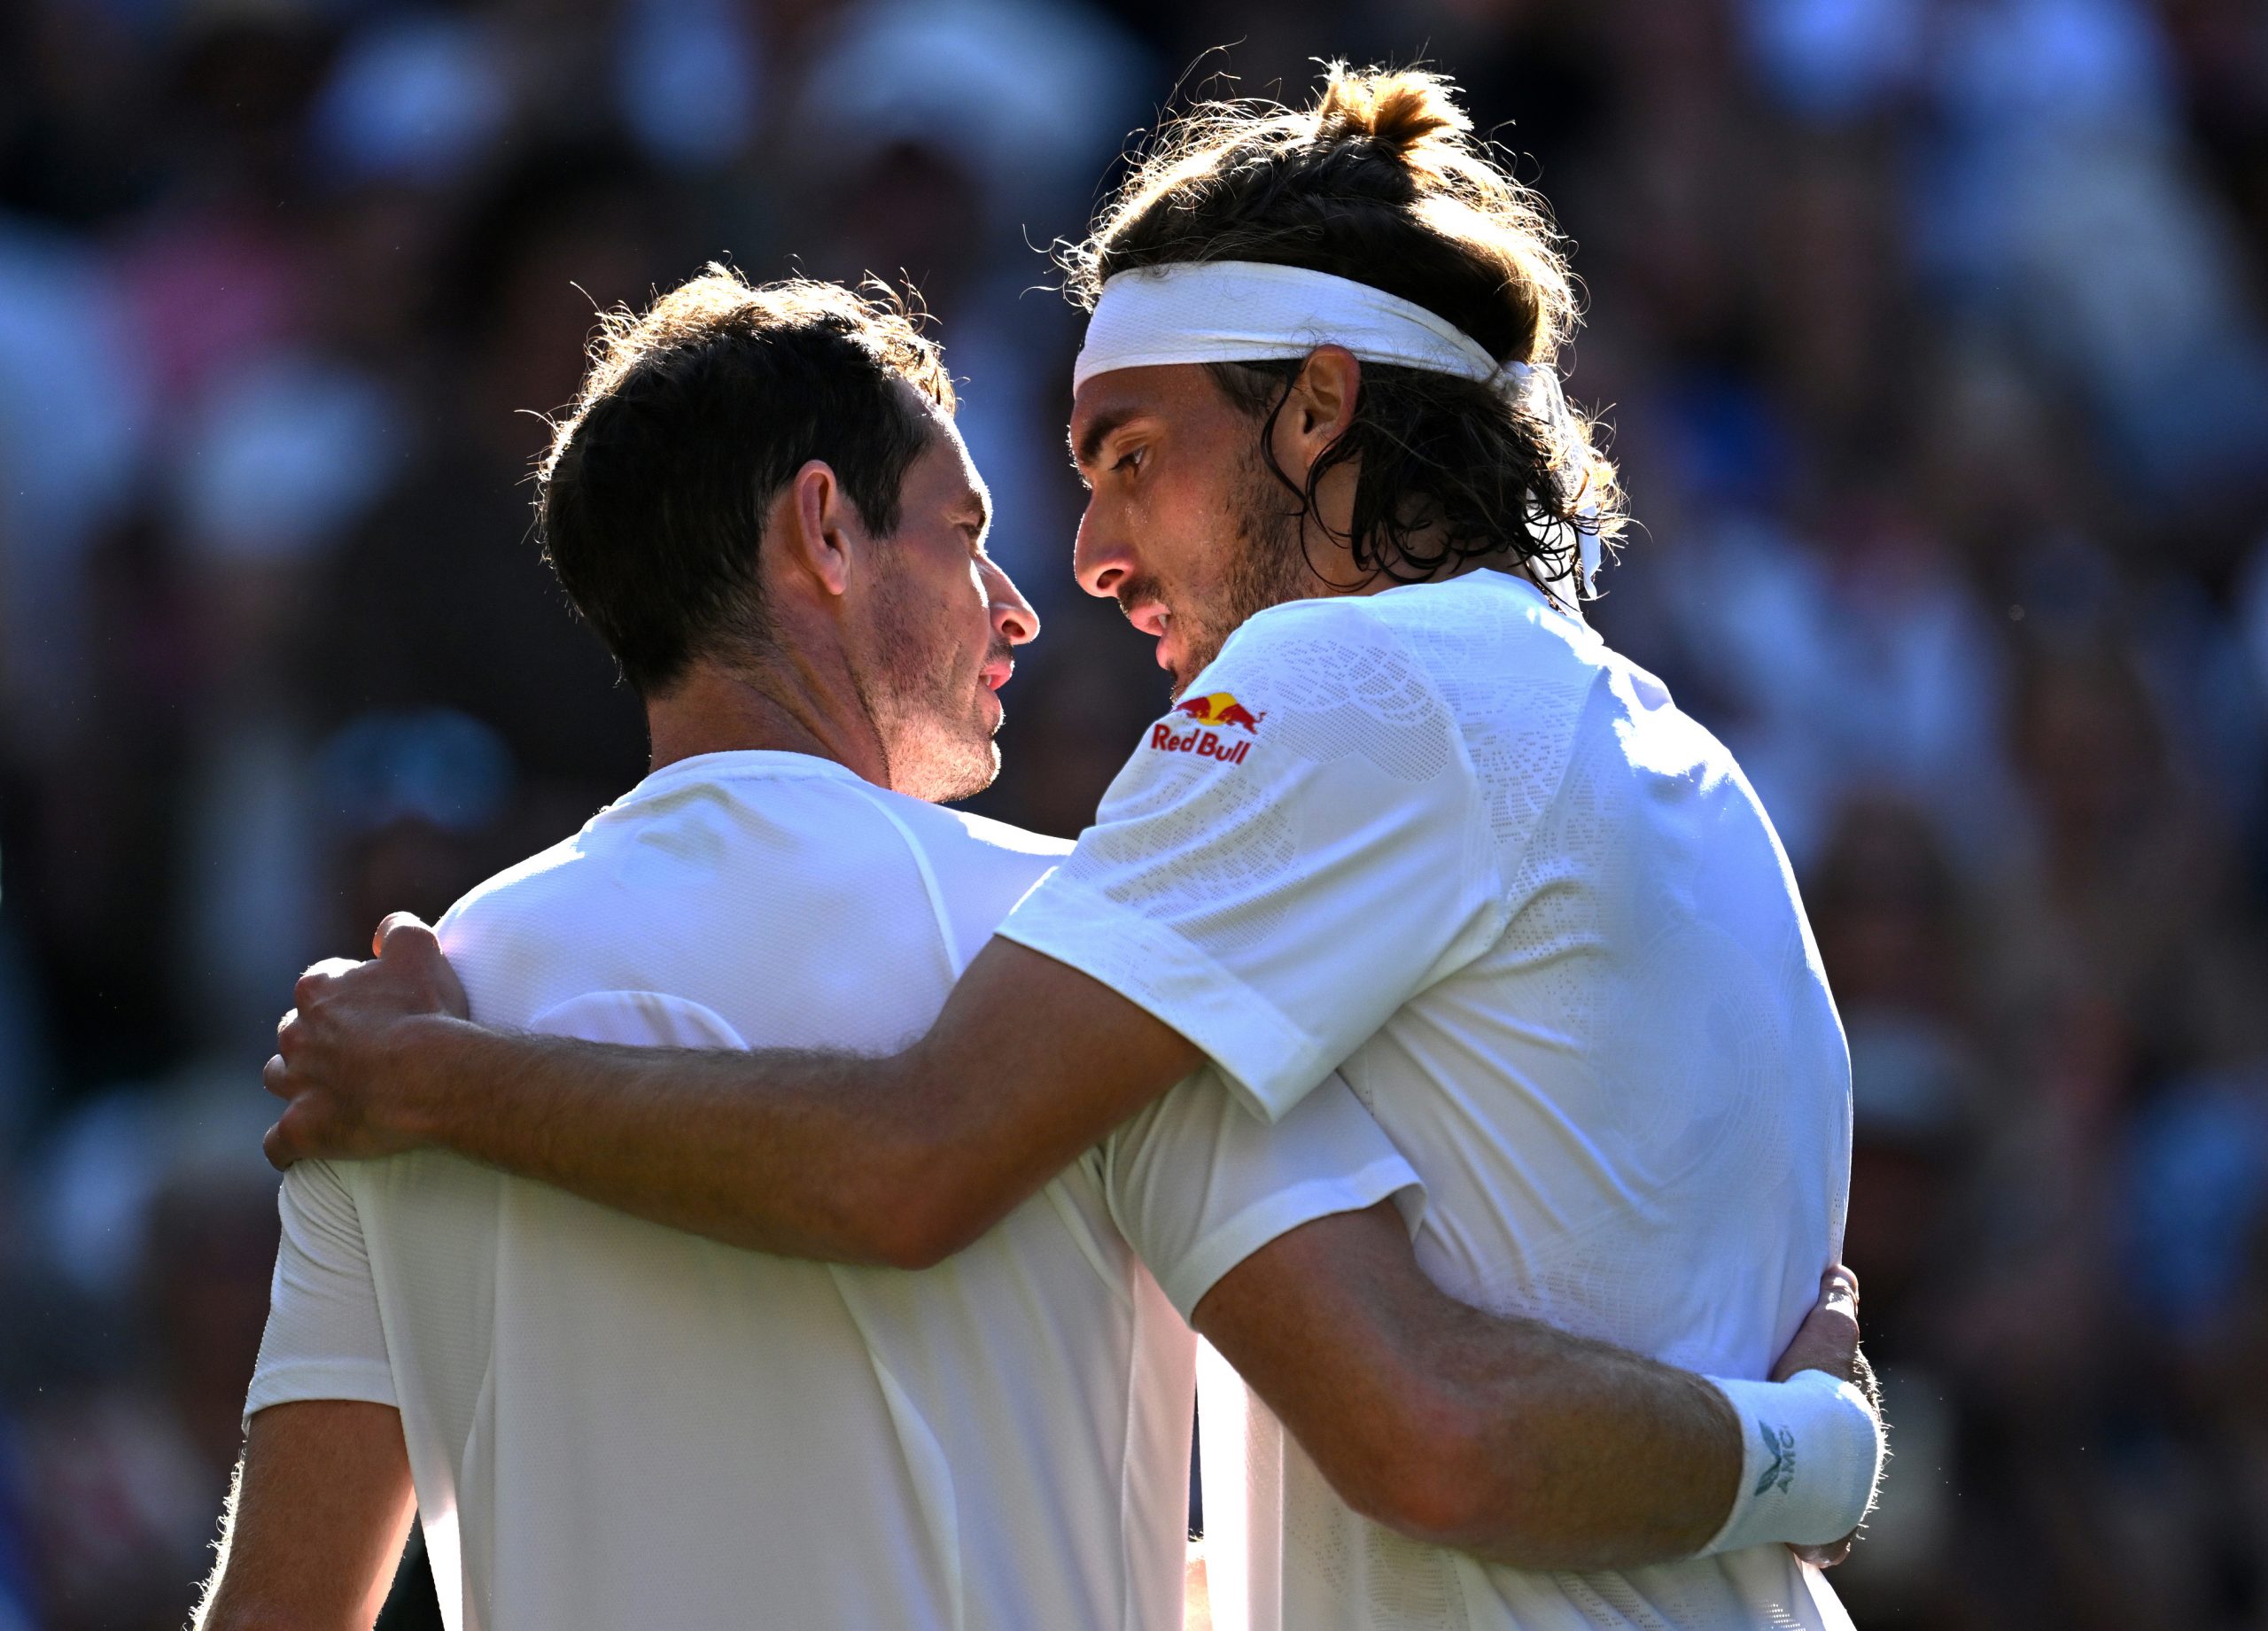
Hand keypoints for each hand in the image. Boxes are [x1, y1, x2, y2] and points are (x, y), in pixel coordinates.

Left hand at [264, 913, 470, 1168]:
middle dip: (315, 1038)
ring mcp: (296, 1085)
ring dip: (296, 1083)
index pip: (320, 984)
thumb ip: (400, 930)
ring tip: (328, 1092)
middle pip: (294, 1032)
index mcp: (320, 991)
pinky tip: (301, 1148)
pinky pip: (279, 1143)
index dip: (347, 996)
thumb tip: (384, 930)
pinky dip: (288, 1145)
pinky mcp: (302, 1129)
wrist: (429, 1076)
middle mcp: (298, 1034)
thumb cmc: (426, 1013)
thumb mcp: (421, 952)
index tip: (374, 1009)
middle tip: (356, 1051)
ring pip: (278, 1079)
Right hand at [1769, 1265, 1878, 1569]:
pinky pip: (1824, 1544)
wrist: (1805, 1443)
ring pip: (1831, 1496)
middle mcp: (1864, 1464)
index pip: (1847, 1409)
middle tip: (1777, 1435)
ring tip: (1775, 1482)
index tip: (1795, 1394)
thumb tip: (1841, 1272)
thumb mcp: (1828, 1333)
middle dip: (1819, 1450)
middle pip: (1839, 1455)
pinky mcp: (1829, 1537)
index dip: (1822, 1400)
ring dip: (1811, 1492)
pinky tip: (1798, 1544)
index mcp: (1864, 1419)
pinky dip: (1814, 1544)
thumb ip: (1836, 1302)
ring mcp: (1848, 1502)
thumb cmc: (1812, 1386)